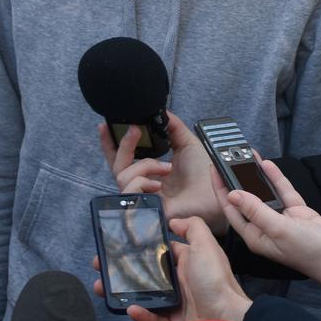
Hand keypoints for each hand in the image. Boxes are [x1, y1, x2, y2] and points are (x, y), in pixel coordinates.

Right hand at [93, 216, 252, 320]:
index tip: (118, 245)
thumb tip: (174, 220)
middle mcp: (181, 284)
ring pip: (143, 298)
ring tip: (102, 286)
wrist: (230, 320)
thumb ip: (192, 227)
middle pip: (147, 276)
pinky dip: (140, 315)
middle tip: (101, 266)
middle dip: (123, 271)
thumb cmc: (217, 281)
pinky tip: (129, 308)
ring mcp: (176, 306)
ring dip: (122, 292)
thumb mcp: (206, 246)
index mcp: (187, 264)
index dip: (141, 249)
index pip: (160, 254)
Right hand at [97, 112, 227, 231]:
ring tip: (166, 167)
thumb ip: (172, 127)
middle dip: (123, 144)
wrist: (215, 190)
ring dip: (144, 165)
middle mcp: (143, 184)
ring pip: (122, 176)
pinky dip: (143, 181)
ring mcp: (143, 197)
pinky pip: (129, 190)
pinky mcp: (145, 209)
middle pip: (116, 165)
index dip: (110, 143)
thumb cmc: (203, 172)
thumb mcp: (186, 143)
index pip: (122, 157)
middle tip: (135, 130)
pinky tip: (159, 184)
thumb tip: (160, 111)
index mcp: (149, 170)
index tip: (104, 125)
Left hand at [219, 161, 320, 309]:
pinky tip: (267, 164)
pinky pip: (283, 192)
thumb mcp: (279, 229)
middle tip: (228, 158)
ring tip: (245, 155)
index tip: (214, 170)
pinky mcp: (298, 214)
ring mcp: (282, 220)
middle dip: (236, 179)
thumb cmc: (310, 252)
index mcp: (255, 236)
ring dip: (256, 175)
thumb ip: (256, 210)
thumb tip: (233, 194)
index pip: (232, 210)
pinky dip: (276, 179)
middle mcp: (265, 228)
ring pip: (264, 193)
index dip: (221, 189)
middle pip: (246, 199)